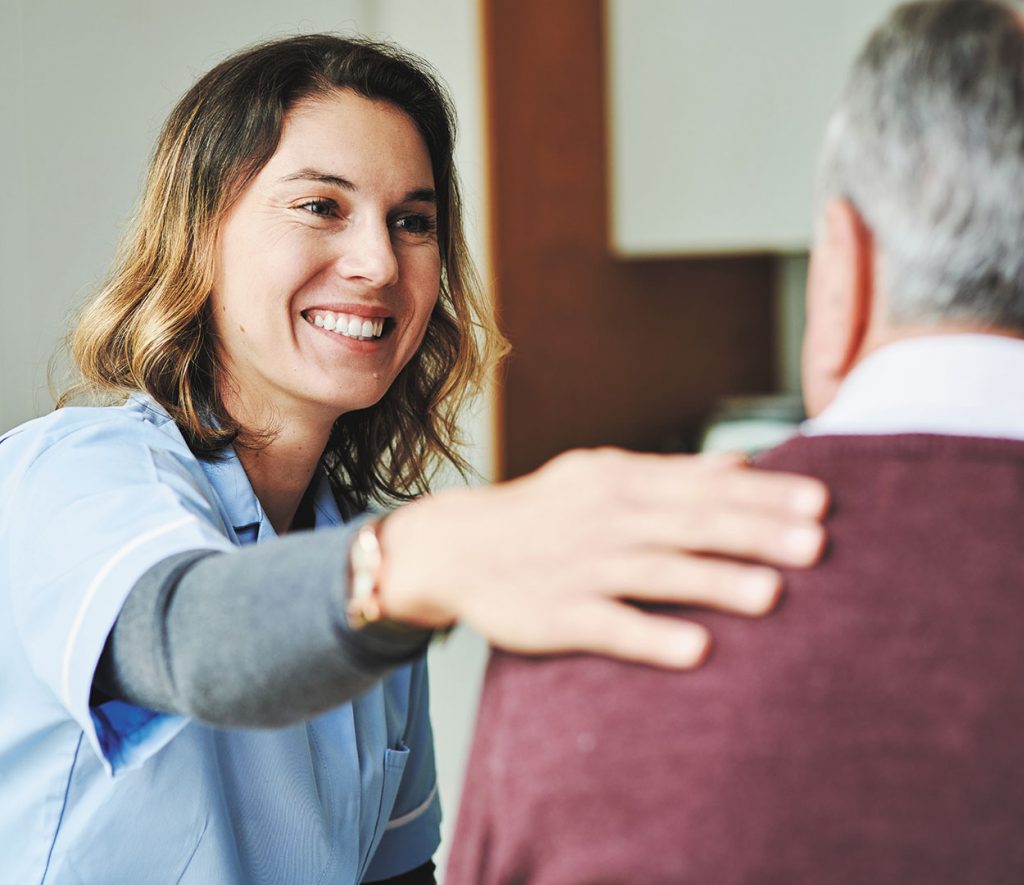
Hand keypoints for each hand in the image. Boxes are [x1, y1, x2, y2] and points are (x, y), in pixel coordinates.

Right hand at [377, 447, 827, 667]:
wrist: (456, 545)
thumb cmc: (544, 510)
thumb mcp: (602, 475)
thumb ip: (674, 472)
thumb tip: (743, 462)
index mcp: (620, 481)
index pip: (702, 485)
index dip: (763, 495)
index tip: (820, 503)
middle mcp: (605, 519)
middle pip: (689, 524)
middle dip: (755, 532)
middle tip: (817, 544)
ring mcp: (580, 566)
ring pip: (656, 572)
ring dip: (714, 581)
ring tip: (773, 593)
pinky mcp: (556, 614)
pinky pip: (609, 624)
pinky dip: (651, 635)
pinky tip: (697, 649)